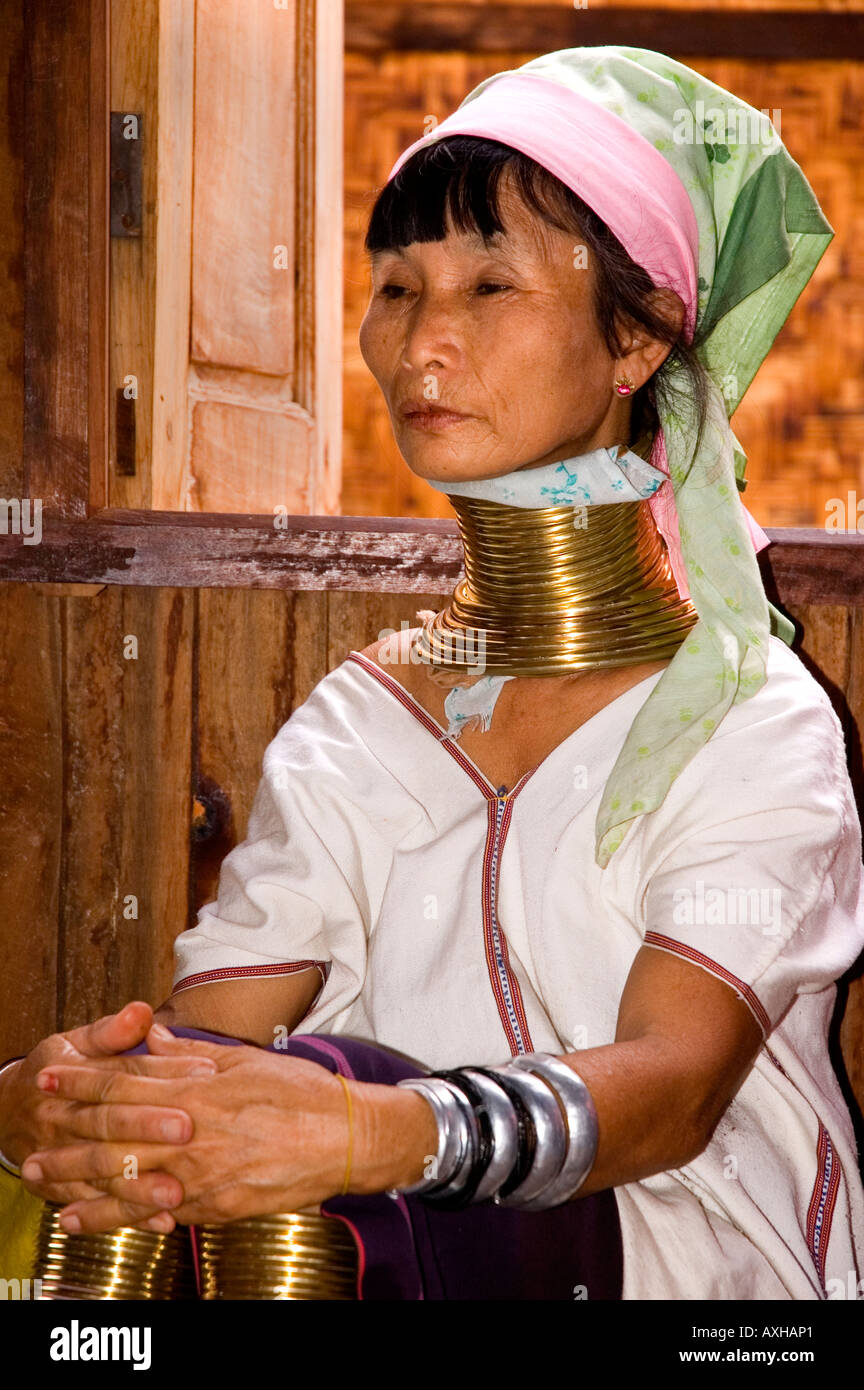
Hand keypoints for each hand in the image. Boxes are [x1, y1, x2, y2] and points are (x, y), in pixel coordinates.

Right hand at [4, 1002, 215, 1231]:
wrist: (6, 1112)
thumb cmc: (54, 1072)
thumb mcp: (73, 1043)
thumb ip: (109, 1031)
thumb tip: (141, 1011)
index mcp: (72, 1077)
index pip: (123, 1073)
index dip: (164, 1070)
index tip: (205, 1070)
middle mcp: (66, 1119)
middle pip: (109, 1122)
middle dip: (147, 1126)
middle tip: (187, 1129)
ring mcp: (64, 1157)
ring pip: (103, 1172)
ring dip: (140, 1183)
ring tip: (177, 1190)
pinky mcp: (67, 1188)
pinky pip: (99, 1205)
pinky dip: (130, 1215)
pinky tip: (163, 1219)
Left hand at [23, 1025, 437, 1233]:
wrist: (347, 1138)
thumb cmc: (302, 1093)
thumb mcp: (247, 1059)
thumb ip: (195, 1053)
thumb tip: (158, 1035)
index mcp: (200, 1090)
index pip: (128, 1081)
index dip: (84, 1077)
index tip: (52, 1073)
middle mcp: (194, 1134)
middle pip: (116, 1133)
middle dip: (69, 1134)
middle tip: (33, 1137)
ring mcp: (202, 1175)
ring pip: (128, 1181)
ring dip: (82, 1184)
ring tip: (48, 1186)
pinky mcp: (215, 1208)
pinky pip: (158, 1214)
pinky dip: (122, 1217)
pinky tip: (95, 1220)